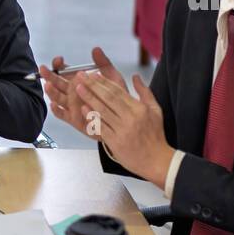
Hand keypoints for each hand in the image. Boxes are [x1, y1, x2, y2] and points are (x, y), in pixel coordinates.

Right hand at [38, 47, 124, 138]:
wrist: (122, 117)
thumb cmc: (116, 98)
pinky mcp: (73, 118)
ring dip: (51, 91)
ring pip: (57, 97)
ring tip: (48, 85)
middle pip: (56, 83)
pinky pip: (61, 114)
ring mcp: (71, 105)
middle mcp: (72, 92)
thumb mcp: (112, 77)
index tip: (59, 60)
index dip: (59, 65)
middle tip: (43, 69)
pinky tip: (54, 104)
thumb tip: (95, 49)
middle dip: (49, 75)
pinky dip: (56, 110)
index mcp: (79, 81)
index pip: (64, 71)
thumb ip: (103, 63)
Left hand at [75, 71, 174, 186]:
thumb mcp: (155, 110)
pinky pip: (100, 127)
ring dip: (88, 98)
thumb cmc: (155, 135)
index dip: (104, 82)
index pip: (118, 91)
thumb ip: (145, 92)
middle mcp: (130, 118)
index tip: (93, 74)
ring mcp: (121, 130)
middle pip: (108, 98)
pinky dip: (91, 117)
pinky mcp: (114, 142)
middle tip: (80, 76)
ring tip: (77, 89)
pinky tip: (82, 109)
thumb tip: (135, 76)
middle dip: (93, 86)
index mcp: (139, 109)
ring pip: (102, 111)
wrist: (155, 160)